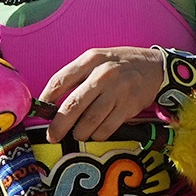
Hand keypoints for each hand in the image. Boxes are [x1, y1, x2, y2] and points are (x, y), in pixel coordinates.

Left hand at [35, 46, 172, 143]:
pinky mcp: (129, 107)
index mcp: (90, 60)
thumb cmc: (120, 64)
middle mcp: (103, 75)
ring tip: (77, 134)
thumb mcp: (97, 60)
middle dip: (59, 125)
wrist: (155, 67)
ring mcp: (117, 91)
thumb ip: (76, 76)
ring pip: (90, 120)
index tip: (40, 111)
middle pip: (73, 105)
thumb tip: (52, 101)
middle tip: (52, 135)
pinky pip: (107, 128)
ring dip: (79, 132)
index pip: (60, 80)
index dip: (46, 98)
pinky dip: (98, 134)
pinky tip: (95, 133)